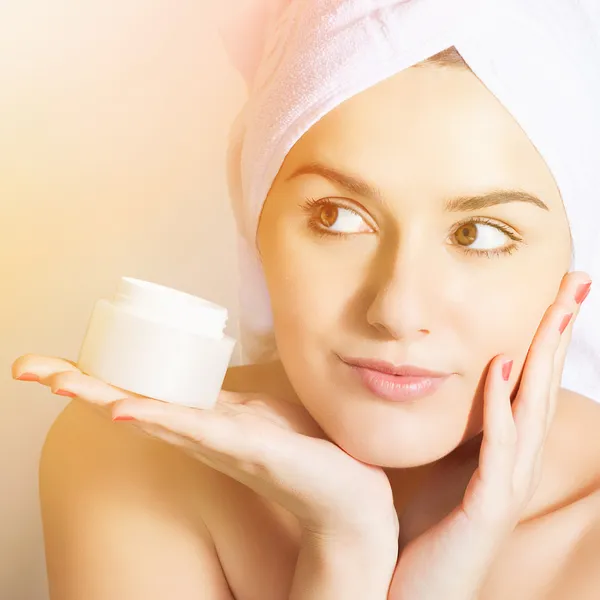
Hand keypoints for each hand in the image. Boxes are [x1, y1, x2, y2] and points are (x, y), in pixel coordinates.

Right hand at [11, 355, 398, 546]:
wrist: (347, 494)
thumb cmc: (302, 451)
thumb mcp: (257, 415)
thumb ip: (227, 403)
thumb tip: (211, 381)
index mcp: (199, 422)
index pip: (137, 396)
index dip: (95, 381)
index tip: (48, 366)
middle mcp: (198, 434)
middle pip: (128, 405)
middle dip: (80, 386)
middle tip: (30, 368)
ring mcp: (218, 442)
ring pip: (153, 415)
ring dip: (106, 397)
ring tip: (63, 382)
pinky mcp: (248, 447)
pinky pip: (199, 430)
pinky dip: (163, 419)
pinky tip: (131, 411)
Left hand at [388, 271, 591, 599]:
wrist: (407, 595)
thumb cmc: (421, 532)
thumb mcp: (439, 467)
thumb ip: (452, 429)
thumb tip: (444, 384)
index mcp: (504, 452)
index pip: (530, 383)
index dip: (544, 337)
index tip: (554, 292)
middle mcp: (515, 464)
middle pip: (544, 385)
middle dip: (559, 332)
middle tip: (575, 281)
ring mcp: (506, 487)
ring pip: (534, 409)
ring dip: (545, 356)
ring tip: (556, 308)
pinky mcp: (485, 509)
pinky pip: (498, 447)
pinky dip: (500, 406)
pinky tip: (501, 367)